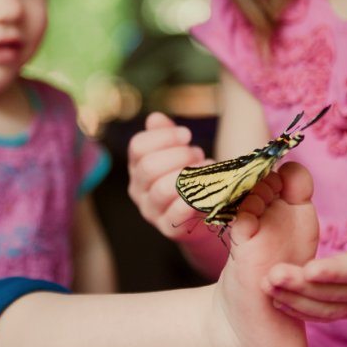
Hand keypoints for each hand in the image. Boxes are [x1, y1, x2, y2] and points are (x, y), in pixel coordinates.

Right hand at [127, 112, 207, 240]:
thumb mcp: (178, 152)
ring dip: (187, 176)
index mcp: (137, 166)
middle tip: (198, 153)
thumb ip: (166, 134)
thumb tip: (155, 119)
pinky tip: (210, 188)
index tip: (187, 134)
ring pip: (161, 189)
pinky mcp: (168, 228)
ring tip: (206, 169)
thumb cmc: (190, 176)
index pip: (138, 147)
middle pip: (148, 166)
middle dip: (178, 155)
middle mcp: (138, 189)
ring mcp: (151, 210)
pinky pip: (176, 213)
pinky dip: (193, 199)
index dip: (163, 136)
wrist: (203, 213)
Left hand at [263, 220, 346, 320]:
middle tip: (272, 276)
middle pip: (342, 292)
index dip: (338, 271)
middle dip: (304, 286)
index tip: (310, 269)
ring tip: (267, 285)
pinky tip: (277, 299)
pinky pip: (329, 314)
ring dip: (297, 299)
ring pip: (332, 308)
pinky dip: (303, 309)